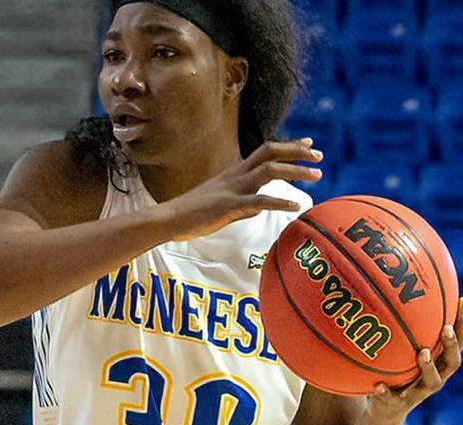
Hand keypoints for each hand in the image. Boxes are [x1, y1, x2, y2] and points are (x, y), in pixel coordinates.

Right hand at [165, 138, 323, 241]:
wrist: (167, 219)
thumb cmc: (190, 215)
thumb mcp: (220, 206)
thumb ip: (242, 204)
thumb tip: (260, 208)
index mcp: (232, 173)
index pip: (264, 152)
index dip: (288, 146)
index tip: (309, 144)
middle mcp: (235, 176)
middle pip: (270, 152)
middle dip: (296, 152)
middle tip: (319, 156)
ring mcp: (232, 189)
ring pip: (269, 171)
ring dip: (296, 171)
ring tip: (317, 176)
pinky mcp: (228, 206)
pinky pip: (260, 201)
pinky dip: (280, 202)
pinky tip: (296, 206)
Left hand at [369, 299, 462, 424]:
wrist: (385, 411)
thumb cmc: (399, 374)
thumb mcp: (405, 354)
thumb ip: (408, 334)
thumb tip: (400, 298)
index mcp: (439, 364)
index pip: (457, 342)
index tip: (462, 301)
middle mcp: (436, 378)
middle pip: (452, 363)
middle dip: (452, 345)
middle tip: (447, 328)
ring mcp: (418, 392)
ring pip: (431, 381)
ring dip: (428, 367)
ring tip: (422, 353)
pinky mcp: (398, 404)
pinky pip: (392, 398)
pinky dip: (386, 392)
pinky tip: (378, 385)